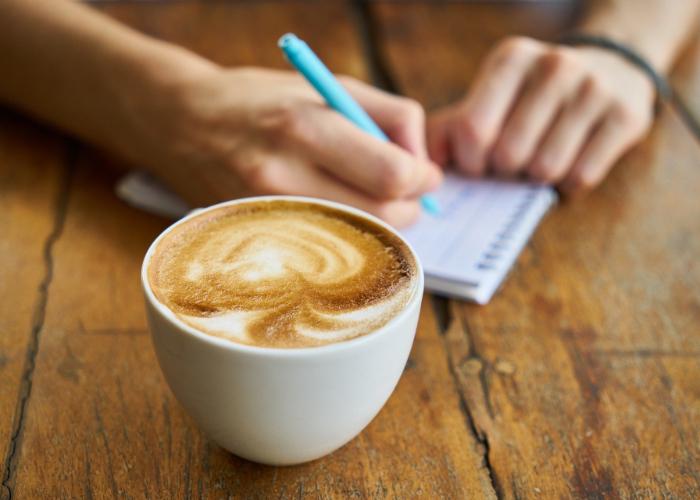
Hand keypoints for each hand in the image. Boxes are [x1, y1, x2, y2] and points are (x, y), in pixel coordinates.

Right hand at [134, 66, 441, 226]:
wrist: (181, 124)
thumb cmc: (261, 99)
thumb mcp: (328, 85)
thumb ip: (389, 116)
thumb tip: (424, 164)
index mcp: (303, 127)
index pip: (390, 174)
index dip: (420, 177)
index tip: (423, 173)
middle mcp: (282, 177)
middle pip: (380, 216)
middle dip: (408, 206)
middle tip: (406, 191)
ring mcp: (267, 215)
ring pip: (356, 240)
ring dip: (380, 222)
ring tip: (370, 196)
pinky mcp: (259, 237)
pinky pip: (324, 250)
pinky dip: (347, 233)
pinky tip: (339, 211)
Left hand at [427, 36, 654, 193]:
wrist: (610, 69)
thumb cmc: (530, 97)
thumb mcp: (489, 96)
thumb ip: (449, 128)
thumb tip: (423, 168)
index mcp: (511, 59)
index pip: (473, 130)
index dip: (471, 162)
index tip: (478, 163)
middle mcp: (554, 66)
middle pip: (509, 155)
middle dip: (504, 172)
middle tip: (511, 164)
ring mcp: (594, 89)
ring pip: (546, 169)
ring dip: (535, 179)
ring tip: (538, 160)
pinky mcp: (626, 116)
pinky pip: (581, 177)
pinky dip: (567, 184)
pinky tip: (569, 162)